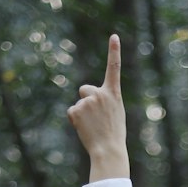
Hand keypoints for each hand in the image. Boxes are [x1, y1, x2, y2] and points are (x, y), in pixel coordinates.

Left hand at [67, 34, 129, 182]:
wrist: (108, 150)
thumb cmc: (114, 135)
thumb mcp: (115, 113)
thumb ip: (106, 101)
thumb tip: (90, 100)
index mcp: (113, 94)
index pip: (114, 68)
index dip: (114, 51)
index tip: (114, 36)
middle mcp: (100, 93)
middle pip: (85, 89)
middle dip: (86, 100)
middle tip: (96, 118)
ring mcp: (87, 101)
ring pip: (79, 103)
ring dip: (82, 113)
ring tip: (92, 127)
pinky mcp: (76, 110)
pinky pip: (72, 112)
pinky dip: (75, 120)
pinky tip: (84, 129)